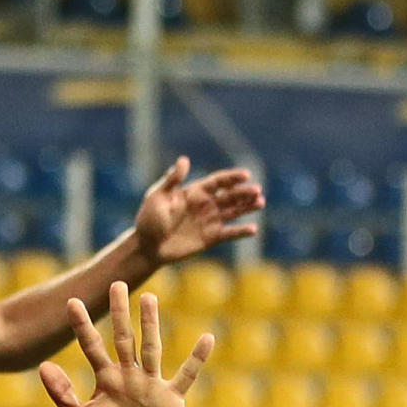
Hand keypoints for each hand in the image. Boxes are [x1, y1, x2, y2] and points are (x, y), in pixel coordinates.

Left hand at [38, 283, 210, 406]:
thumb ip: (62, 394)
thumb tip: (44, 365)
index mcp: (104, 381)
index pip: (91, 347)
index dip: (82, 326)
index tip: (71, 302)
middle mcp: (128, 377)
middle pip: (123, 338)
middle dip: (119, 312)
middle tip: (117, 283)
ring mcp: (151, 384)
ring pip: (152, 348)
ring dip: (151, 325)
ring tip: (148, 299)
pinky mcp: (172, 398)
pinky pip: (186, 375)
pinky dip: (197, 359)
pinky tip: (206, 338)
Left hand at [129, 157, 265, 263]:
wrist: (146, 246)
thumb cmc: (148, 220)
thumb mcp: (157, 196)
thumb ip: (172, 180)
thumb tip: (184, 159)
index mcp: (196, 192)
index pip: (219, 181)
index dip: (233, 177)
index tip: (246, 175)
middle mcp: (207, 204)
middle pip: (231, 195)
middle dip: (245, 192)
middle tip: (256, 190)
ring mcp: (210, 221)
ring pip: (235, 211)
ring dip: (249, 206)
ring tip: (260, 202)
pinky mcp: (211, 238)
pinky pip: (229, 233)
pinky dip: (241, 232)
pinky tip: (252, 229)